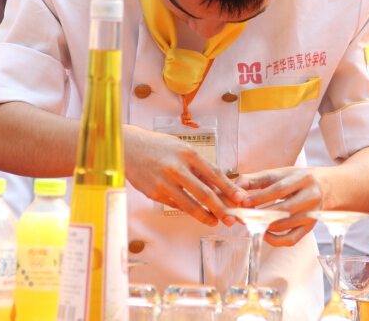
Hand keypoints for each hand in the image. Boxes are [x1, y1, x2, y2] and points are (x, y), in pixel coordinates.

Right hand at [123, 125, 243, 226]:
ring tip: (214, 222)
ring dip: (204, 216)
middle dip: (220, 208)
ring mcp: (165, 182)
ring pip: (189, 205)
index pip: (213, 173)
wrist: (128, 147)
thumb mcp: (180, 148)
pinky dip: (186, 209)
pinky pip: (175, 205)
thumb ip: (196, 166)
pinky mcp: (154, 193)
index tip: (240, 198)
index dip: (229, 188)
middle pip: (204, 193)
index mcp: (188, 153)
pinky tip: (194, 213)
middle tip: (231, 219)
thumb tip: (214, 185)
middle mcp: (177, 168)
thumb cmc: (157, 146)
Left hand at [234, 167, 321, 246]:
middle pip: (285, 209)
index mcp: (303, 178)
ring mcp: (312, 213)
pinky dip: (276, 240)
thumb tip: (235, 187)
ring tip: (251, 223)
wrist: (321, 187)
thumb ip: (254, 179)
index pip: (280, 189)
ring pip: (287, 225)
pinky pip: (292, 239)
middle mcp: (311, 195)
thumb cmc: (292, 179)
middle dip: (262, 214)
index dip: (261, 197)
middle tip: (244, 216)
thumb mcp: (277, 174)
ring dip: (266, 226)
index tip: (244, 202)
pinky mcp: (310, 228)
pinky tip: (263, 234)